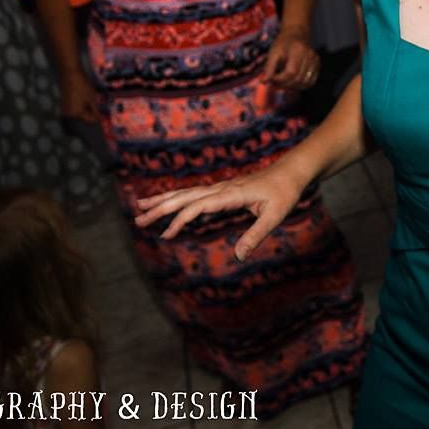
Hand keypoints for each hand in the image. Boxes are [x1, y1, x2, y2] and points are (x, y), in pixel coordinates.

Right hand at [58, 70, 101, 122]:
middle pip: (83, 118)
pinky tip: (86, 101)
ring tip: (94, 104)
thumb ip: (96, 111)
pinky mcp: (64, 104)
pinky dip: (81, 107)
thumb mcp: (92, 99)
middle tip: (100, 110)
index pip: (89, 121)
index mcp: (76, 114)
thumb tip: (101, 120)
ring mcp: (65, 109)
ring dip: (87, 111)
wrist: (70, 74)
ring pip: (79, 114)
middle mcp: (69, 114)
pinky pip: (74, 109)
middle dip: (92, 115)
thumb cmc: (82, 86)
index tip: (105, 117)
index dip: (98, 118)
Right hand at [134, 162, 306, 259]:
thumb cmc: (284, 194)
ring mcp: (220, 188)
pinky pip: (194, 195)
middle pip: (184, 197)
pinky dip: (177, 199)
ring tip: (141, 208)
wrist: (290, 172)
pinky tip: (168, 206)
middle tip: (137, 220)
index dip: (180, 220)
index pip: (198, 206)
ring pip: (186, 193)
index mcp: (231, 194)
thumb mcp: (274, 216)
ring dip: (163, 201)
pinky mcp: (222, 190)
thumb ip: (255, 235)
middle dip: (160, 208)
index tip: (166, 235)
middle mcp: (221, 188)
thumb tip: (239, 256)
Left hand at [262, 26, 318, 90]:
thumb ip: (269, 68)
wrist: (296, 34)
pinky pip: (311, 81)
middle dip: (285, 85)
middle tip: (275, 84)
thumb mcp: (273, 53)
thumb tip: (264, 82)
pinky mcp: (318, 65)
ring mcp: (315, 61)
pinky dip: (302, 86)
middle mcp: (309, 56)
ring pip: (305, 82)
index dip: (280, 80)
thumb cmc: (283, 43)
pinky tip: (293, 83)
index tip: (271, 80)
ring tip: (283, 84)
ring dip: (293, 87)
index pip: (291, 72)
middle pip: (298, 79)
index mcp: (297, 51)